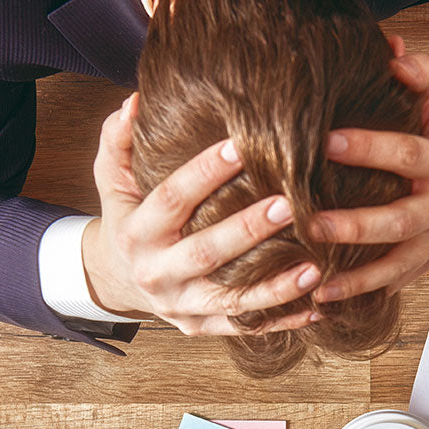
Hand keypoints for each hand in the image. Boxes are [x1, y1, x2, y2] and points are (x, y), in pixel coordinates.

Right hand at [81, 94, 323, 335]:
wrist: (115, 280)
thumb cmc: (126, 218)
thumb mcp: (111, 179)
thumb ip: (118, 140)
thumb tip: (135, 101)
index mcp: (136, 233)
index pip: (171, 199)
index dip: (203, 173)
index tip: (241, 146)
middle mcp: (156, 274)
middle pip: (205, 252)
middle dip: (247, 230)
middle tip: (288, 205)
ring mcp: (179, 306)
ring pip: (230, 300)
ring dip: (274, 287)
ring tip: (314, 267)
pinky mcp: (198, 327)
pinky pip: (243, 327)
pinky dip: (281, 321)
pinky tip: (316, 309)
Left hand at [312, 38, 428, 303]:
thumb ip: (418, 71)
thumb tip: (391, 49)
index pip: (406, 154)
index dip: (369, 148)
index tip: (324, 142)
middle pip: (400, 220)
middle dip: (356, 225)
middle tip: (310, 223)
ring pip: (397, 264)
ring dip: (357, 278)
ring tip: (317, 284)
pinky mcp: (424, 264)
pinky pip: (392, 285)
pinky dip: (361, 296)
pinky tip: (325, 303)